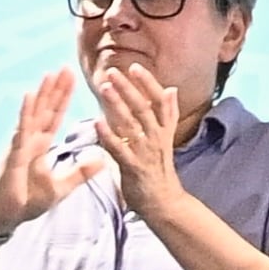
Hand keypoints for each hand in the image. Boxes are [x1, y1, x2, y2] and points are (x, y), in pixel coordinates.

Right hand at [0, 66, 103, 234]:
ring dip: (41, 96)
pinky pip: (20, 133)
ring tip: (49, 74)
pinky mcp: (12, 157)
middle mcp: (28, 142)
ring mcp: (18, 147)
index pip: (54, 117)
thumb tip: (102, 160)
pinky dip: (25, 115)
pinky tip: (29, 98)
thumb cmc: (25, 202)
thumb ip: (80, 173)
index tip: (73, 78)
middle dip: (54, 89)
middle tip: (65, 67)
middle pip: (44, 110)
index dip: (63, 98)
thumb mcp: (60, 188)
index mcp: (39, 147)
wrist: (3, 219)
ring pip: (32, 116)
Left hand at [88, 57, 188, 215]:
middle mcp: (157, 138)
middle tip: (113, 71)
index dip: (148, 83)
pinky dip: (108, 135)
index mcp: (164, 130)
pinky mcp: (134, 168)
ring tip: (104, 88)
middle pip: (144, 107)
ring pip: (131, 124)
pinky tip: (96, 122)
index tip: (135, 67)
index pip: (159, 101)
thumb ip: (166, 114)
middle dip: (128, 88)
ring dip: (117, 104)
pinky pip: (120, 149)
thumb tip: (172, 89)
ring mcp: (146, 153)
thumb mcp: (166, 138)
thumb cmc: (159, 169)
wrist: (163, 202)